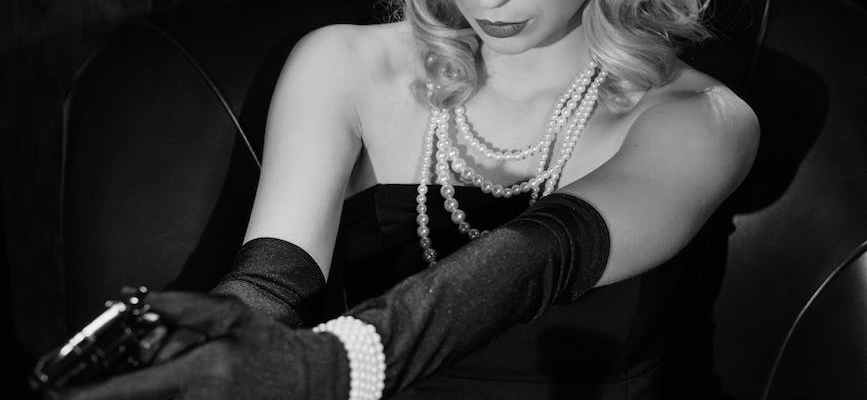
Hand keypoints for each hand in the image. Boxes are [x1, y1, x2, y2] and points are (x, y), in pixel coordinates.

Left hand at [52, 292, 346, 399]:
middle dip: (124, 386)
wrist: (309, 384)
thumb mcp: (229, 314)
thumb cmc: (270, 348)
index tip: (56, 395)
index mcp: (200, 374)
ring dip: (150, 390)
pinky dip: (165, 396)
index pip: (127, 390)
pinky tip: (194, 383)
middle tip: (149, 363)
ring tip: (190, 372)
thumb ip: (179, 306)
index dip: (88, 396)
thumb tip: (132, 301)